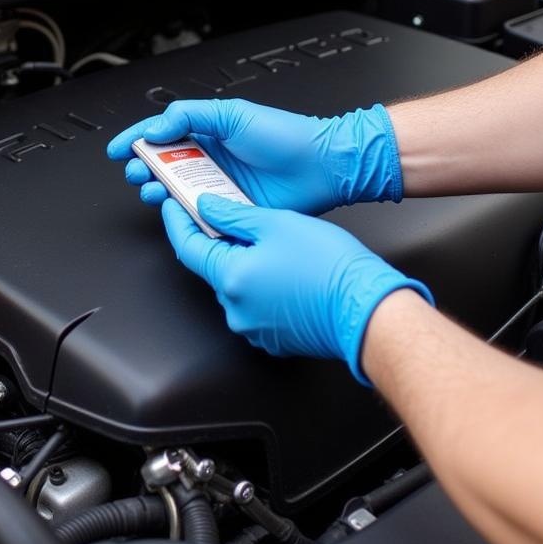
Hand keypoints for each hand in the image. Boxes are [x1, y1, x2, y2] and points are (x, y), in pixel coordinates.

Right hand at [106, 99, 401, 215]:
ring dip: (157, 191)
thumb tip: (155, 129)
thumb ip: (190, 115)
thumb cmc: (285, 136)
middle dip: (142, 168)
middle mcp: (208, 159)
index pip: (160, 134)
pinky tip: (179, 210)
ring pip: (175, 192)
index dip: (135, 140)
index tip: (117, 150)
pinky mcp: (228, 211)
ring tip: (154, 190)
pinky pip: (198, 215)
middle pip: (161, 165)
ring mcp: (217, 186)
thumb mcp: (232, 114)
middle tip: (137, 172)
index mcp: (205, 132)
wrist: (321, 167)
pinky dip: (183, 214)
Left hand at [162, 194, 432, 383]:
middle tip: (233, 216)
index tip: (173, 205)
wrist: (369, 311)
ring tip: (271, 242)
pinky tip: (284, 269)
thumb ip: (233, 215)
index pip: (187, 248)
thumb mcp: (277, 224)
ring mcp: (254, 328)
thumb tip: (205, 207)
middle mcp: (235, 309)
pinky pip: (256, 304)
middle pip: (213, 266)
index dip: (177, 222)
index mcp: (231, 279)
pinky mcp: (273, 338)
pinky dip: (261, 284)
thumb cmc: (331, 267)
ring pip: (236, 285)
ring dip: (244, 263)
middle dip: (219, 241)